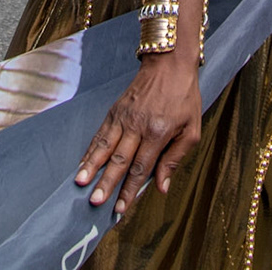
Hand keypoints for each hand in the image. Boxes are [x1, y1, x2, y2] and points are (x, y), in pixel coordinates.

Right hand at [75, 51, 201, 214]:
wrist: (170, 63)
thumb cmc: (184, 97)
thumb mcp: (191, 130)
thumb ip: (175, 159)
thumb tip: (161, 187)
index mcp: (158, 133)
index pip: (141, 167)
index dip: (129, 190)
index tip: (120, 209)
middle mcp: (137, 126)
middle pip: (119, 159)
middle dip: (106, 182)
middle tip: (94, 201)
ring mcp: (123, 117)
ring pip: (104, 146)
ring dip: (91, 166)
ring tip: (80, 183)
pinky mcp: (115, 110)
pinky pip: (100, 133)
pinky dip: (90, 149)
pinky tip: (82, 162)